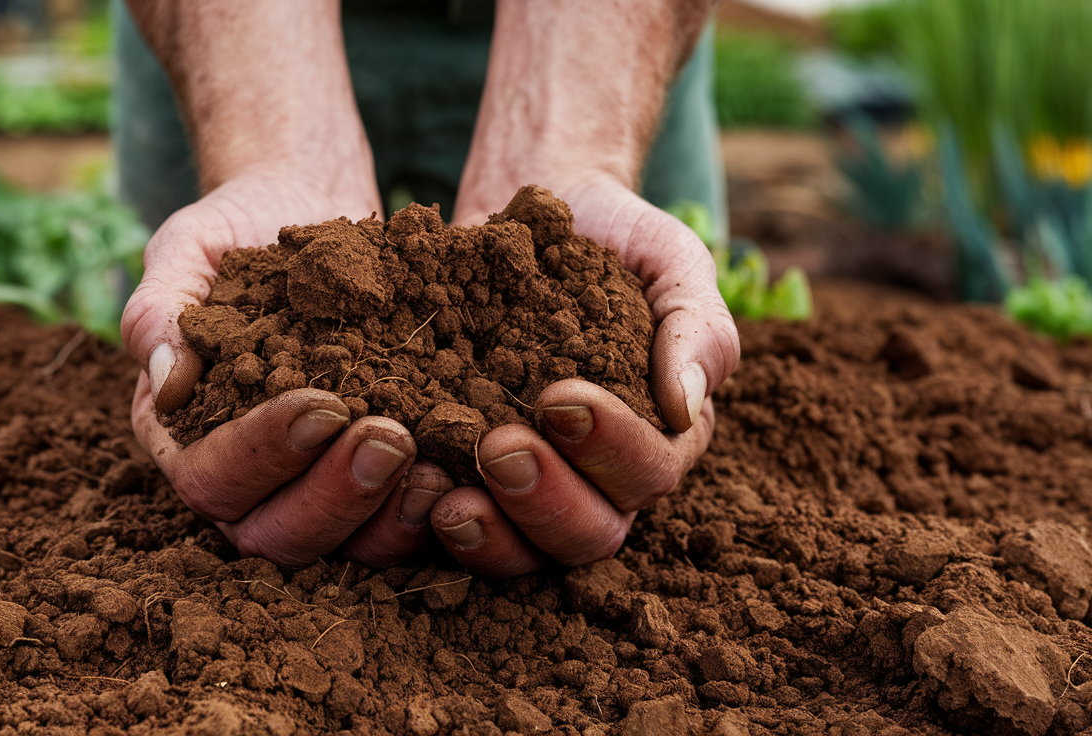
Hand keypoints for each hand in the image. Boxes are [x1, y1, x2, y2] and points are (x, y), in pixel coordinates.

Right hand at [123, 174, 451, 566]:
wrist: (311, 211)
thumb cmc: (239, 232)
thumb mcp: (189, 250)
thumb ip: (160, 308)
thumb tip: (167, 380)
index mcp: (185, 436)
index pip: (211, 478)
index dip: (265, 453)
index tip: (324, 403)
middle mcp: (245, 481)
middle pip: (274, 534)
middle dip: (335, 495)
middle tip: (390, 439)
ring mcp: (310, 489)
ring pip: (339, 548)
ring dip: (385, 518)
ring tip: (432, 468)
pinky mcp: (371, 484)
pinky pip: (394, 528)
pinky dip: (426, 514)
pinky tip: (461, 475)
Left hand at [434, 174, 740, 575]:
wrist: (522, 209)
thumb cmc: (610, 237)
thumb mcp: (669, 261)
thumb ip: (698, 326)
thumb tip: (685, 408)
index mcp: (660, 437)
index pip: (649, 473)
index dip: (611, 449)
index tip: (561, 398)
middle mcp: (598, 478)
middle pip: (590, 533)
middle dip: (547, 500)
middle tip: (500, 447)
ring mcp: (529, 484)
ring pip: (524, 550)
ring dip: (492, 534)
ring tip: (450, 498)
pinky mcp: (465, 476)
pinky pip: (456, 525)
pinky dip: (429, 521)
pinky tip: (408, 492)